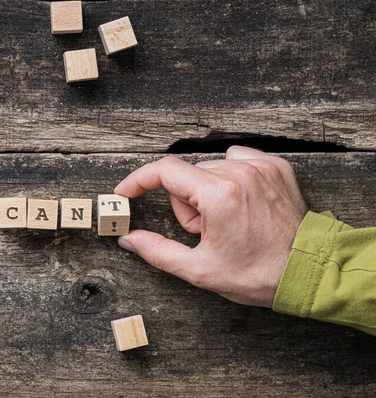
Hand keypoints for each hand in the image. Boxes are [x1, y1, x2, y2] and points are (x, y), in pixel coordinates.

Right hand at [114, 146, 307, 307]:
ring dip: (208, 192)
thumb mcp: (200, 270)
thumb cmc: (258, 274)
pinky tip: (240, 202)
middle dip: (187, 204)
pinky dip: (230, 178)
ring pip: (210, 168)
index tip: (126, 191)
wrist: (307, 272)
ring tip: (228, 220)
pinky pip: (236, 159)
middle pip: (187, 175)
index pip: (165, 171)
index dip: (139, 180)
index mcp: (219, 196)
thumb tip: (129, 238)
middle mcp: (240, 172)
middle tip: (206, 231)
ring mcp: (261, 166)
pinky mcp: (276, 166)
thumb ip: (158, 251)